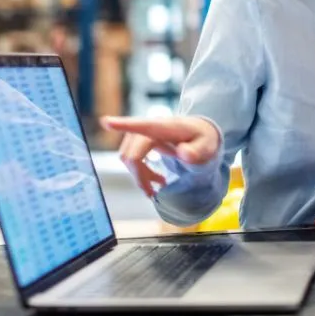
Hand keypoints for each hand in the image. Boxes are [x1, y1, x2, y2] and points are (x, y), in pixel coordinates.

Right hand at [103, 116, 219, 197]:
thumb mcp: (208, 146)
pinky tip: (153, 179)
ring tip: (159, 185)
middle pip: (133, 154)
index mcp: (166, 127)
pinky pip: (130, 158)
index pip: (143, 126)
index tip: (106, 121)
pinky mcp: (139, 139)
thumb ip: (197, 151)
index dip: (123, 125)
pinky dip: (138, 172)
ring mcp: (142, 132)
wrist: (200, 134)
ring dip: (139, 175)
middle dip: (139, 176)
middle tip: (153, 193)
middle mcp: (150, 127)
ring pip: (128, 158)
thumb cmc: (203, 139)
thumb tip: (184, 155)